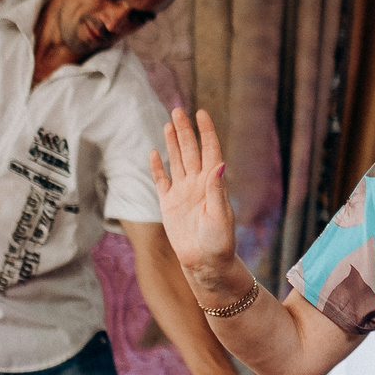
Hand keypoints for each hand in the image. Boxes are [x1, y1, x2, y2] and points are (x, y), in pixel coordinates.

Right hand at [151, 109, 244, 286]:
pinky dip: (158, 167)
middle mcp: (198, 184)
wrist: (206, 263)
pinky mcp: (169, 205)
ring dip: (173, 143)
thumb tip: (220, 163)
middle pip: (191, 151)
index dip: (206, 132)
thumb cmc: (219, 242)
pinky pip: (162, 181)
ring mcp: (183, 193)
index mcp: (214, 184)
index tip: (202, 113)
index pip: (210, 151)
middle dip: (185, 131)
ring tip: (169, 123)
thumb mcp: (221, 215)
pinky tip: (154, 152)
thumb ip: (217, 189)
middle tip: (178, 111)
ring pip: (177, 161)